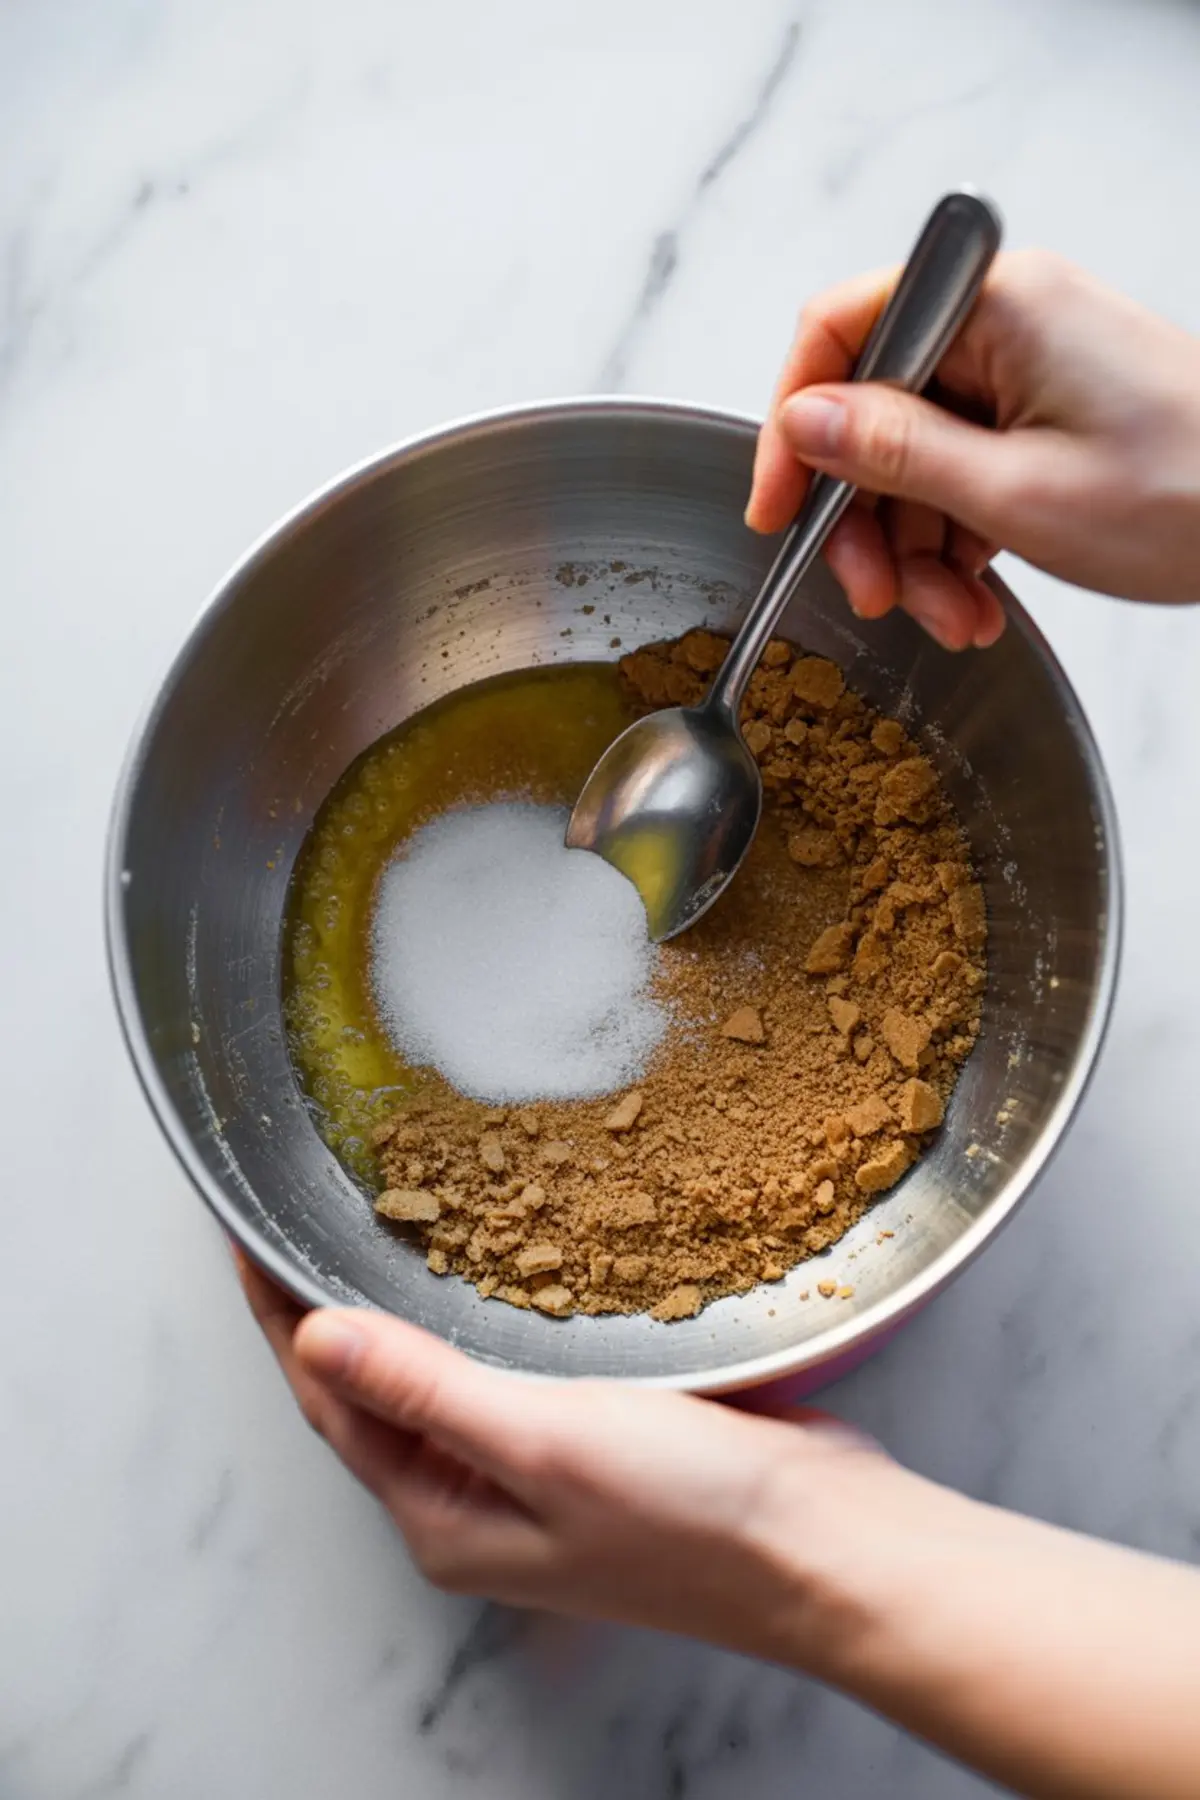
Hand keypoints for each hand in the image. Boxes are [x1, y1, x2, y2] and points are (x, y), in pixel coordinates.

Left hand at [238, 1254, 882, 1661]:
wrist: (825, 1545)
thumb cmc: (694, 1515)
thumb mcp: (543, 1443)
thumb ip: (425, 1388)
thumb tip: (314, 1339)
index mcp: (444, 1516)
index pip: (330, 1400)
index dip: (281, 1315)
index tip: (247, 1235)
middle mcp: (477, 1500)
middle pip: (374, 1390)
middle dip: (330, 1306)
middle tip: (299, 1214)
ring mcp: (535, 1472)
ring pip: (442, 1372)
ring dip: (405, 1303)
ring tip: (374, 1222)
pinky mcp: (591, 1440)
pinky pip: (508, 1366)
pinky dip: (481, 1312)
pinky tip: (488, 1263)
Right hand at [746, 249, 1199, 648]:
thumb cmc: (1187, 492)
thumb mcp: (1015, 491)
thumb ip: (894, 453)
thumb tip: (801, 424)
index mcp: (995, 305)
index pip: (840, 333)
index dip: (793, 426)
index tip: (779, 509)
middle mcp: (1005, 321)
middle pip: (874, 410)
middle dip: (868, 518)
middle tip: (875, 596)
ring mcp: (1027, 368)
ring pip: (916, 458)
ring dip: (917, 551)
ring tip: (955, 620)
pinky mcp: (1045, 414)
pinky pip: (964, 474)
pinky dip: (959, 544)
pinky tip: (978, 601)